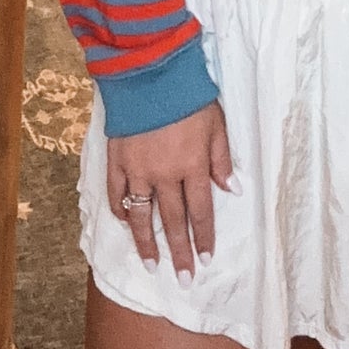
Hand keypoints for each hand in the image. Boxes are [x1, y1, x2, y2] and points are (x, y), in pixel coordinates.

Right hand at [106, 101, 233, 279]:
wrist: (150, 70)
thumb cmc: (188, 94)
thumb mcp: (216, 123)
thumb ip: (222, 159)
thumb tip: (232, 190)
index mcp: (192, 165)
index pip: (200, 211)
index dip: (203, 237)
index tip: (205, 259)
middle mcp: (164, 174)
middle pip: (172, 220)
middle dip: (179, 251)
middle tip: (182, 278)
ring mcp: (137, 169)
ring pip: (142, 215)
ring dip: (146, 243)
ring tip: (152, 264)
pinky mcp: (117, 159)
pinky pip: (117, 193)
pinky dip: (120, 211)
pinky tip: (125, 223)